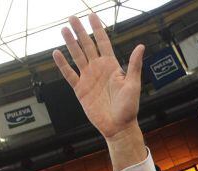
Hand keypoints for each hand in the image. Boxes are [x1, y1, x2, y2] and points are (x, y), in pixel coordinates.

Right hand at [53, 14, 143, 140]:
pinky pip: (69, 74)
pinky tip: (57, 53)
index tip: (92, 16)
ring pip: (77, 56)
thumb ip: (135, 65)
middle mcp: (99, 70)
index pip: (103, 43)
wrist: (119, 127)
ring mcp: (89, 78)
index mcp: (112, 67)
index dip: (98, 29)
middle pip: (87, 46)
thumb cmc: (129, 108)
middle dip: (80, 31)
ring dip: (70, 43)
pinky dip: (63, 64)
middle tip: (72, 17)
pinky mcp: (80, 90)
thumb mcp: (133, 85)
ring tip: (64, 29)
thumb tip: (141, 47)